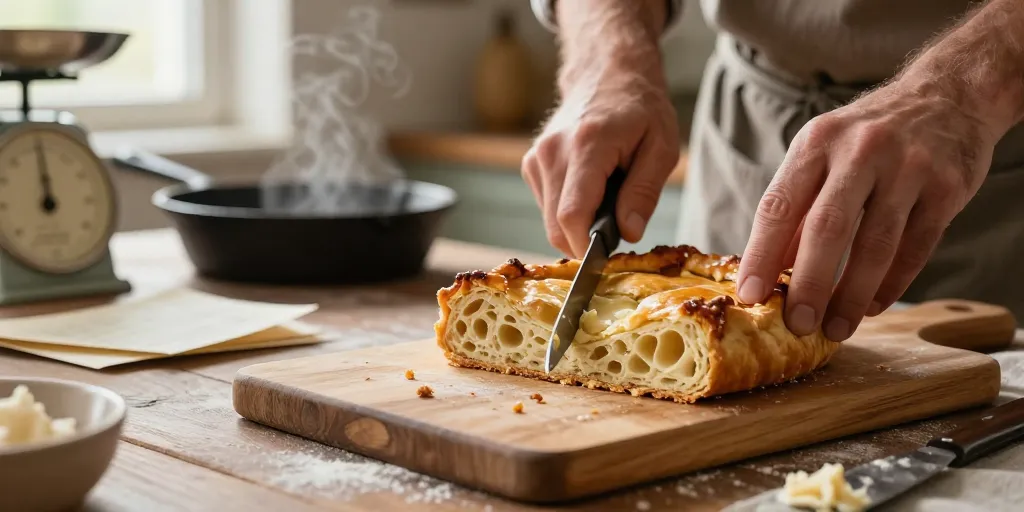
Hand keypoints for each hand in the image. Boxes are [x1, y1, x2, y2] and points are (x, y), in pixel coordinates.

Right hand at [522, 69, 678, 257]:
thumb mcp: (661, 147)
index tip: (606, 259)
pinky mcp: (531, 164)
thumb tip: (629, 232)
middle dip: (585, 241)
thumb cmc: (640, 108)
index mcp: (587, 145)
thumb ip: (644, 192)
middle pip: (555, 226)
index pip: (572, 215)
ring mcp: (536, 158)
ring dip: (577, 225)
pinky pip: (546, 206)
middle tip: (617, 229)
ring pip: (549, 220)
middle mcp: (552, 152)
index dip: (586, 248)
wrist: (607, 73)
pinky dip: (568, 211)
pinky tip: (590, 191)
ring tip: (606, 200)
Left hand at [736, 82, 995, 340]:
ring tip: (837, 328)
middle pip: (827, 228)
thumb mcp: (823, 154)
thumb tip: (770, 270)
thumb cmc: (868, 137)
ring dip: (852, 295)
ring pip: (875, 244)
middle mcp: (859, 150)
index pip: (778, 206)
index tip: (750, 296)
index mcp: (816, 142)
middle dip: (809, 284)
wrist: (948, 95)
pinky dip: (892, 283)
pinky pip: (915, 247)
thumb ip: (797, 208)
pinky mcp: (946, 186)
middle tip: (797, 324)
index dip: (761, 255)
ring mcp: (907, 167)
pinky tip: (872, 305)